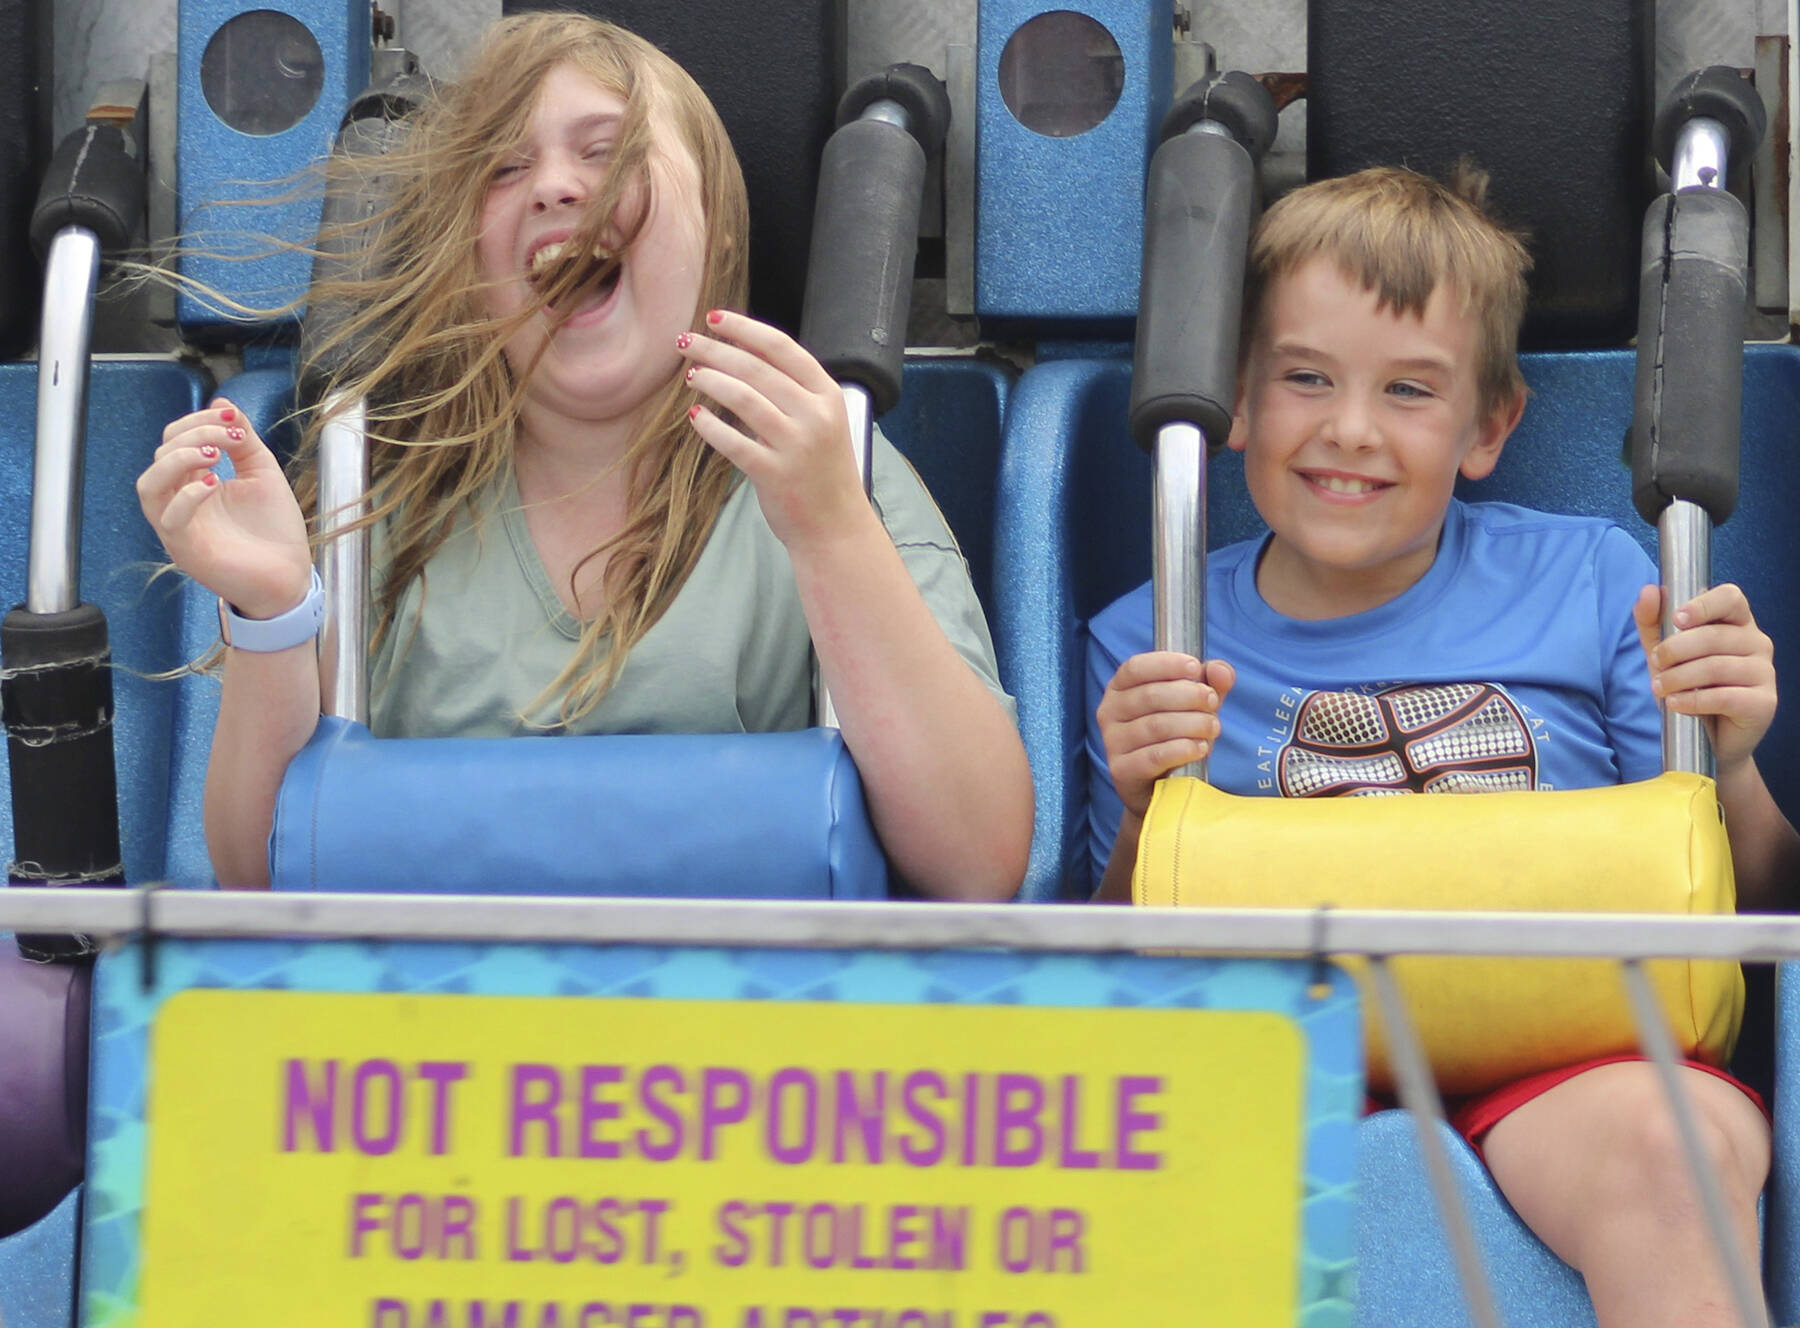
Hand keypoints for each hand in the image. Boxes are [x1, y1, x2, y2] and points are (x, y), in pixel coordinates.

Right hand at [137, 399, 312, 618]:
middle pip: (162, 454)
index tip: (232, 419)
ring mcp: (178, 526)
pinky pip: (168, 518)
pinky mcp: (185, 548)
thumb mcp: (262, 472)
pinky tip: (214, 485)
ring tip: (214, 456)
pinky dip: (187, 495)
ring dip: (178, 460)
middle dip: (195, 435)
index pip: (175, 439)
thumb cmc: (274, 530)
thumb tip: (222, 403)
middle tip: (232, 438)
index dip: (199, 421)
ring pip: (149, 484)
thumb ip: (243, 439)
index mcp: (193, 481)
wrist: (289, 577)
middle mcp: (179, 501)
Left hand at [676, 310, 865, 551]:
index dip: (744, 329)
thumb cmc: (822, 472)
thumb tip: (740, 358)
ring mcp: (796, 445)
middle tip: (685, 342)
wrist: (837, 527)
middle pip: (755, 368)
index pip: (782, 347)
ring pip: (742, 397)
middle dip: (714, 349)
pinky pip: (732, 442)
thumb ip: (792, 393)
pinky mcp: (775, 474)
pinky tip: (695, 417)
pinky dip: (709, 426)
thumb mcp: (820, 423)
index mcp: (828, 395)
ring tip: (690, 376)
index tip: (714, 318)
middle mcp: (815, 415)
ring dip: (709, 380)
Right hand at [1097, 652, 1236, 820]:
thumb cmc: (1174, 737)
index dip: (1166, 664)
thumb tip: (1220, 670)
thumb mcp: (1194, 706)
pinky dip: (1183, 749)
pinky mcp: (1121, 770)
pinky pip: (1155, 755)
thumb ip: (1210, 684)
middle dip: (1189, 695)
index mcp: (1120, 688)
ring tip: (1213, 727)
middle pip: (1149, 695)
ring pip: (1155, 725)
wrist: (1159, 787)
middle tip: (1213, 702)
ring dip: (1192, 723)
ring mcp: (1112, 742)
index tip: (1196, 667)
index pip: (1135, 667)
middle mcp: (1109, 712)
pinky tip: (1201, 748)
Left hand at [1634, 583, 1776, 774]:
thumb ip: (1653, 622)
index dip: (1703, 604)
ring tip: (1659, 688)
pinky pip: (1725, 696)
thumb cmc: (1688, 687)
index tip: (1677, 619)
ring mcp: (1765, 672)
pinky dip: (1693, 700)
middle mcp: (1757, 643)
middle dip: (1675, 650)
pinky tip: (1675, 704)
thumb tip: (1649, 590)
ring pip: (1717, 666)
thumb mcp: (1663, 653)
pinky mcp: (1765, 702)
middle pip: (1715, 635)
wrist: (1708, 738)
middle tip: (1655, 663)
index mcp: (1737, 623)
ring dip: (1678, 678)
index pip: (1730, 597)